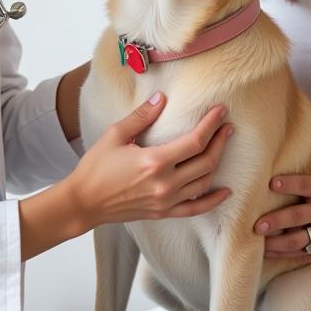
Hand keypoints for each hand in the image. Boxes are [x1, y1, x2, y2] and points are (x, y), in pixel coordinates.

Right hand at [70, 92, 233, 228]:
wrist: (83, 202)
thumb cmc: (96, 168)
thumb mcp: (115, 135)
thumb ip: (141, 116)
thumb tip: (161, 98)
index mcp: (154, 162)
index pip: (195, 141)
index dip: (211, 125)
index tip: (221, 111)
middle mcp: (165, 184)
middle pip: (205, 161)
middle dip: (220, 141)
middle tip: (227, 125)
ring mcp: (166, 201)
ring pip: (204, 182)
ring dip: (218, 163)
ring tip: (223, 145)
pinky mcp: (163, 213)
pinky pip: (195, 209)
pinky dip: (213, 200)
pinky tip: (226, 191)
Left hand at [254, 124, 310, 264]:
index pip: (306, 185)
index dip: (289, 183)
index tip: (272, 182)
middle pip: (299, 216)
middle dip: (277, 220)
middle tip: (257, 223)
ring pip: (299, 240)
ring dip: (277, 243)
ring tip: (259, 241)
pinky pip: (304, 255)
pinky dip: (285, 256)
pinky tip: (267, 254)